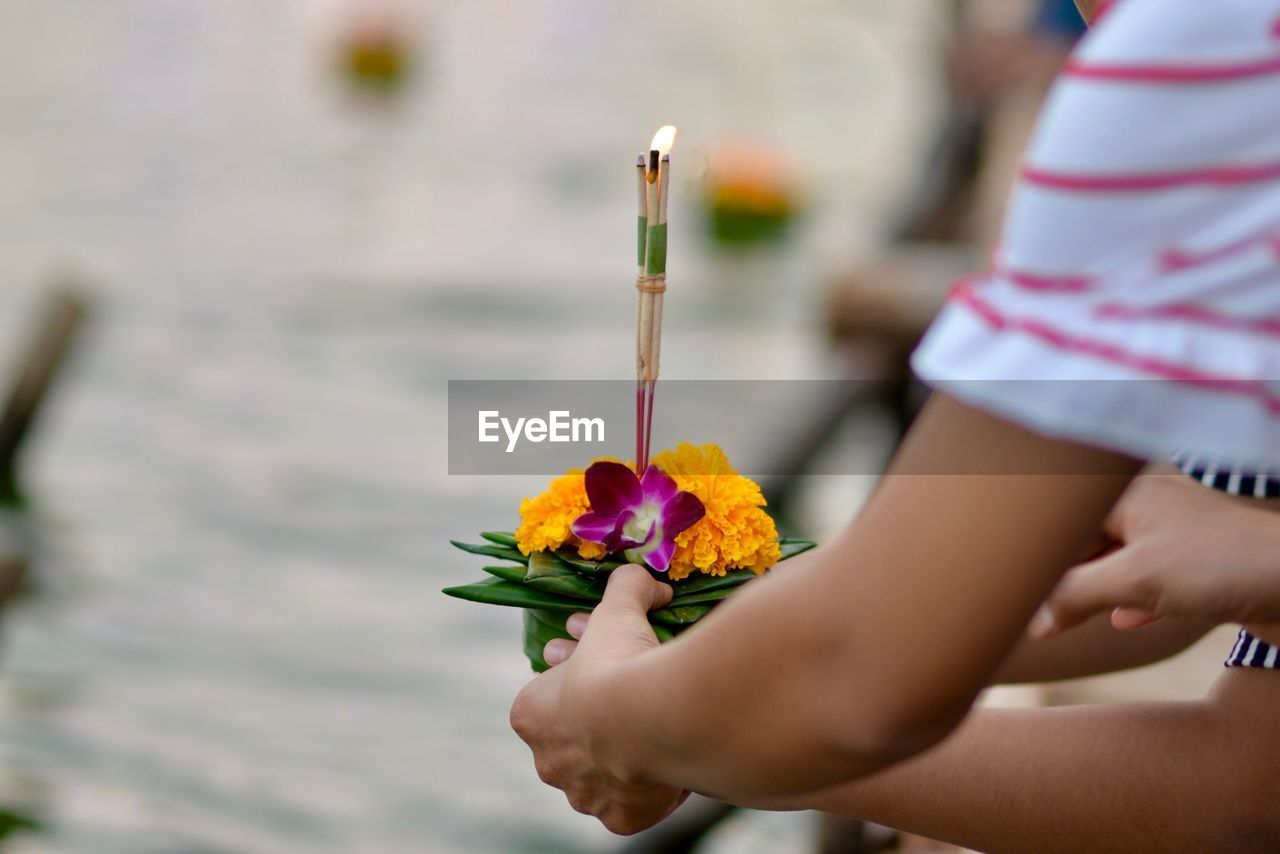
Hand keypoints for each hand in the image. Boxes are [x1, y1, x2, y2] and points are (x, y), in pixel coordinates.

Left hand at [509, 565, 688, 834]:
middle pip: (571, 739)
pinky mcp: (621, 819)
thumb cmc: (621, 660)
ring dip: (623, 754)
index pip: (546, 695)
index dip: (575, 673)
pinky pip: (636, 803)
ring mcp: (584, 795)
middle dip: (595, 717)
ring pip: (603, 775)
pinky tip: (672, 763)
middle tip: (631, 693)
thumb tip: (643, 578)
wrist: (655, 717)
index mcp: (530, 715)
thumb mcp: (619, 608)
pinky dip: (652, 786)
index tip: (603, 660)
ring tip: (659, 729)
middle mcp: (548, 762)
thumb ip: (626, 588)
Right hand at [1030, 470, 1279, 637]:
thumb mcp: (1134, 580)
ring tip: (1064, 617)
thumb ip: (1074, 596)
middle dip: (1063, 573)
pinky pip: (1154, 581)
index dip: (1035, 550)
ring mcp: (1180, 537)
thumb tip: (1032, 621)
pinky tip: (1125, 621)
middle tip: (1030, 604)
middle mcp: (1152, 508)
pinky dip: (1134, 600)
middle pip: (1088, 539)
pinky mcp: (1204, 567)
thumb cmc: (1223, 565)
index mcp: (1128, 495)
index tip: (1008, 576)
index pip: (1063, 518)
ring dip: (1096, 589)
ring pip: (1120, 561)